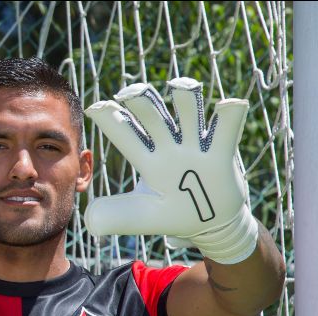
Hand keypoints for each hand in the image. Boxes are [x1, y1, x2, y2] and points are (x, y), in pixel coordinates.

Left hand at [84, 78, 257, 263]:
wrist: (212, 225)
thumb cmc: (173, 215)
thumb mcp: (143, 217)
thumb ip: (117, 215)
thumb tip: (88, 221)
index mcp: (148, 160)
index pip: (125, 135)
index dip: (111, 121)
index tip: (95, 108)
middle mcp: (169, 147)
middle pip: (153, 116)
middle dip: (141, 103)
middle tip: (129, 94)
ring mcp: (196, 146)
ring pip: (189, 113)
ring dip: (184, 99)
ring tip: (178, 88)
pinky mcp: (222, 153)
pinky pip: (227, 130)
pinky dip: (229, 116)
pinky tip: (227, 106)